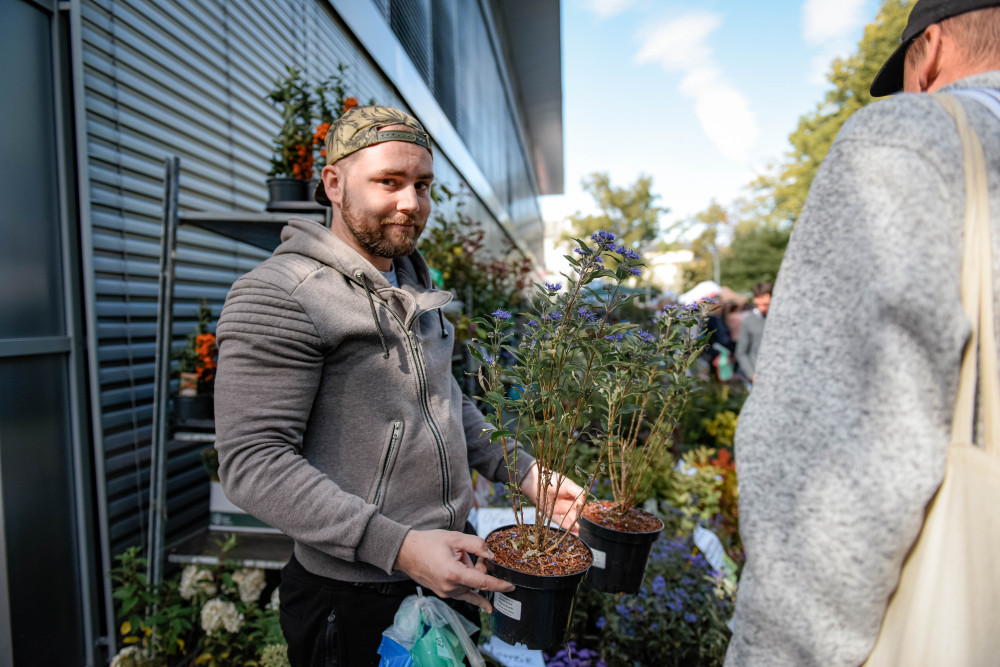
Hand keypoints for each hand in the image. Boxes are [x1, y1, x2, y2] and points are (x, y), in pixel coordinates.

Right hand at [393, 529, 514, 611]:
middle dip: (481, 569)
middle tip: (471, 553)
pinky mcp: (443, 594)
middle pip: (478, 583)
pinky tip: (485, 605)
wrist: (406, 552)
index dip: (500, 585)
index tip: (512, 586)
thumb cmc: (428, 543)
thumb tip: (491, 555)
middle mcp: (450, 587)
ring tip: (459, 559)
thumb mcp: (455, 538)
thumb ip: (477, 545)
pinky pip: (463, 595)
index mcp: (454, 574)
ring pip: (471, 588)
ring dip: (473, 576)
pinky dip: (473, 593)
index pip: (483, 582)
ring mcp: (446, 593)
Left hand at [519, 463, 585, 534]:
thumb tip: (585, 502)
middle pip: (575, 516)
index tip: (591, 519)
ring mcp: (559, 510)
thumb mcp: (569, 485)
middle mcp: (567, 505)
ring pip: (568, 520)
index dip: (586, 513)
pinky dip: (565, 526)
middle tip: (587, 531)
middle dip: (581, 523)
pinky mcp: (550, 514)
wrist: (536, 481)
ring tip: (580, 534)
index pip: (581, 507)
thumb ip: (578, 493)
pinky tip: (572, 531)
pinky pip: (559, 521)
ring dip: (574, 527)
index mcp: (573, 497)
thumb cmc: (554, 480)